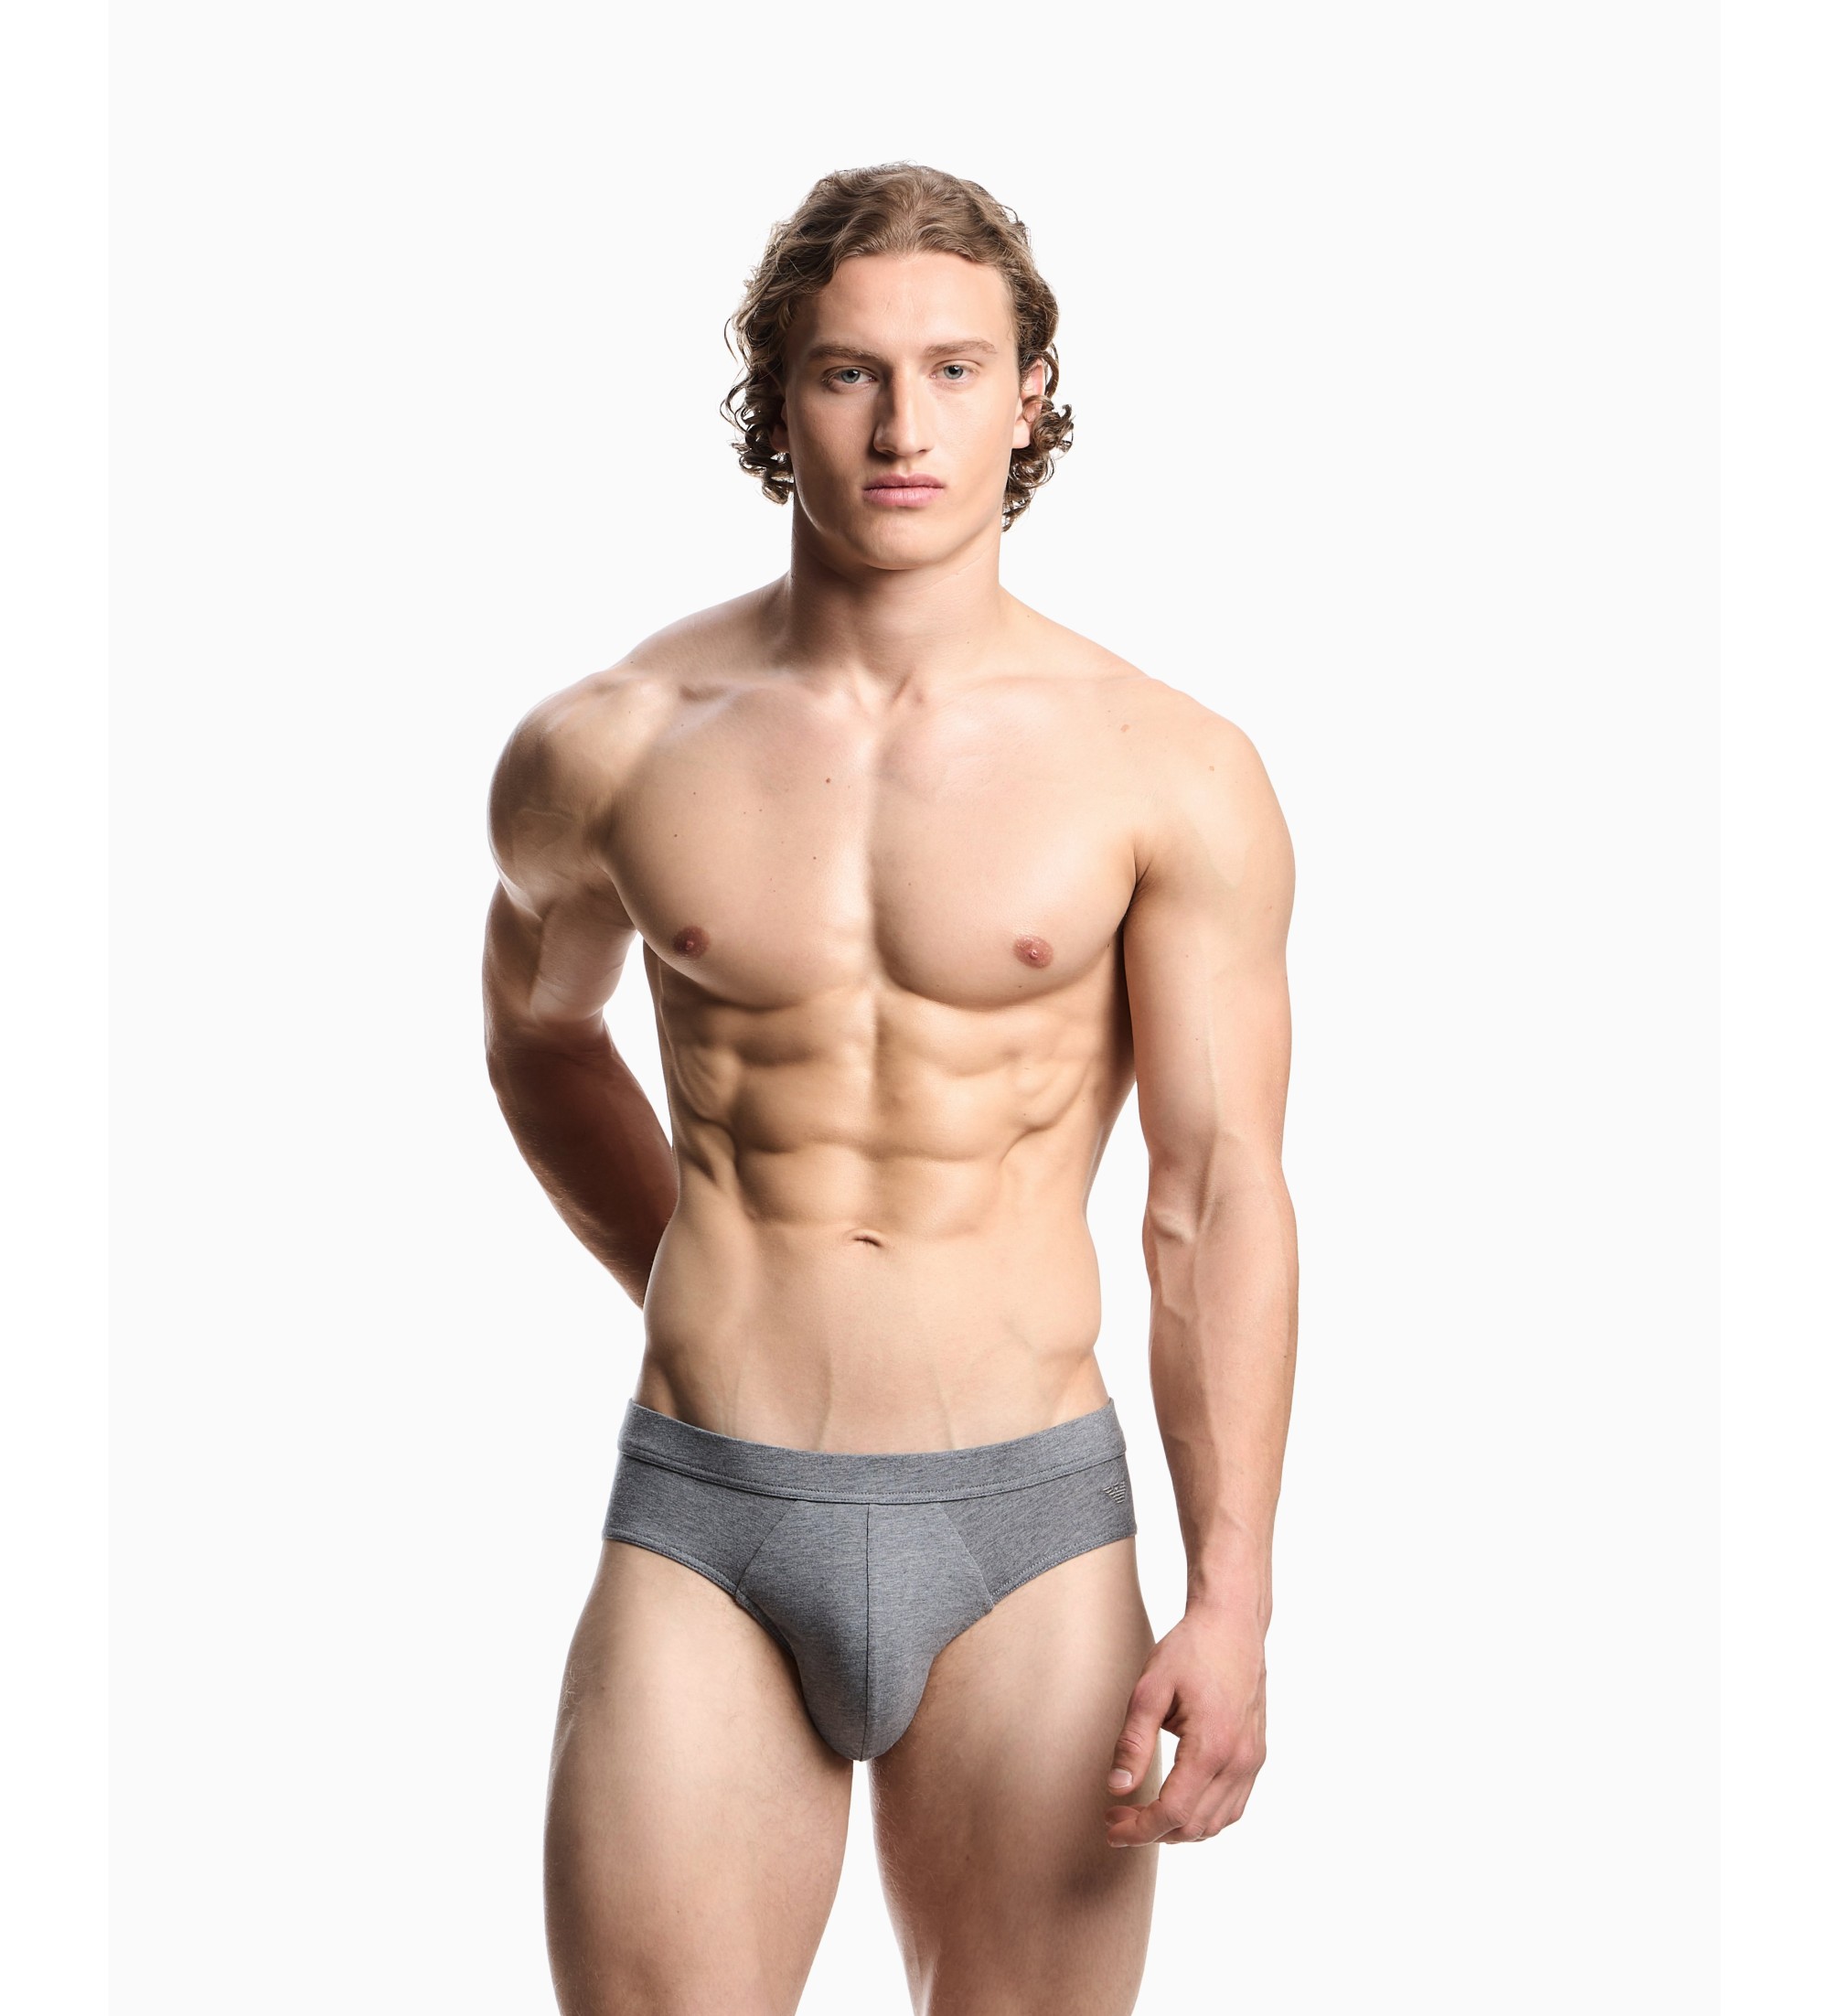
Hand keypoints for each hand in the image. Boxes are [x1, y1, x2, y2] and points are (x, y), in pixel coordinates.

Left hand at [1104, 1607, 1267, 1846]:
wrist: (1232, 1624)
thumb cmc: (1190, 1650)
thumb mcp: (1149, 1689)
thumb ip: (1133, 1742)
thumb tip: (1117, 1789)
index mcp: (1212, 1746)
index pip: (1173, 1813)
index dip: (1138, 1830)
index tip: (1110, 1828)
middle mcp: (1239, 1761)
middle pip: (1194, 1825)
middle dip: (1151, 1831)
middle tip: (1116, 1817)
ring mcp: (1252, 1761)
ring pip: (1216, 1823)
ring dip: (1178, 1829)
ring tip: (1142, 1814)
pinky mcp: (1256, 1755)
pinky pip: (1233, 1807)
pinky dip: (1204, 1817)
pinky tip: (1178, 1803)